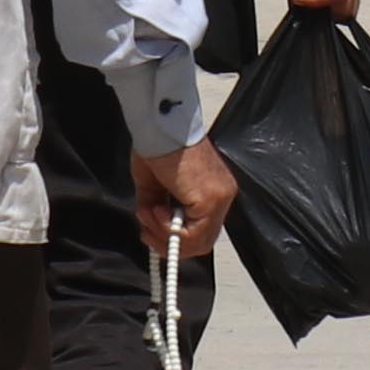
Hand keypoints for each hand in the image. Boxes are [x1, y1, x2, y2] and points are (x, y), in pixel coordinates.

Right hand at [137, 142, 237, 258]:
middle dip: (168, 242)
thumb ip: (158, 210)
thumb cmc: (156, 146)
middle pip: (201, 242)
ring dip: (165, 236)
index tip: (150, 232)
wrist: (158, 126)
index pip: (200, 230)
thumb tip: (151, 229)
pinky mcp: (210, 200)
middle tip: (146, 232)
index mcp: (213, 190)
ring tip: (149, 214)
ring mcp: (219, 198)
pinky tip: (157, 209)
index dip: (174, 239)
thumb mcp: (152, 187)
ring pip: (198, 243)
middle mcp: (222, 195)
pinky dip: (168, 229)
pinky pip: (192, 235)